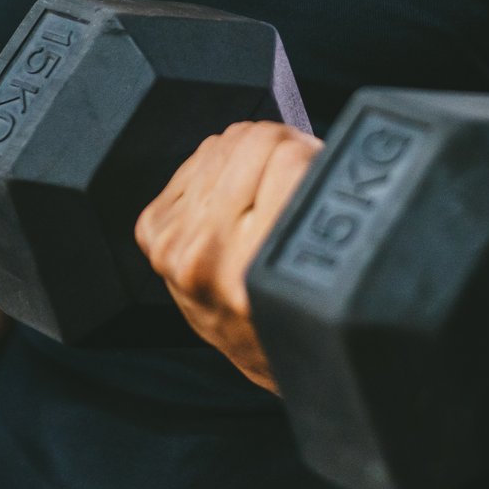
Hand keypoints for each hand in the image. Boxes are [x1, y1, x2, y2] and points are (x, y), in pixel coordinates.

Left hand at [135, 120, 320, 390]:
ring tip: (268, 191)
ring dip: (250, 158)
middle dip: (284, 148)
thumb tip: (307, 134)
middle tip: (298, 174)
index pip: (288, 156)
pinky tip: (235, 200)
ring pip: (223, 144)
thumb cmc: (301, 307)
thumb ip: (319, 200)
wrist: (260, 353)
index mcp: (260, 270)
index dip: (313, 155)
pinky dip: (219, 171)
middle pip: (253, 142)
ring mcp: (175, 247)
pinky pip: (197, 160)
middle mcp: (208, 260)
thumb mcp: (332, 267)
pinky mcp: (156, 235)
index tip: (320, 171)